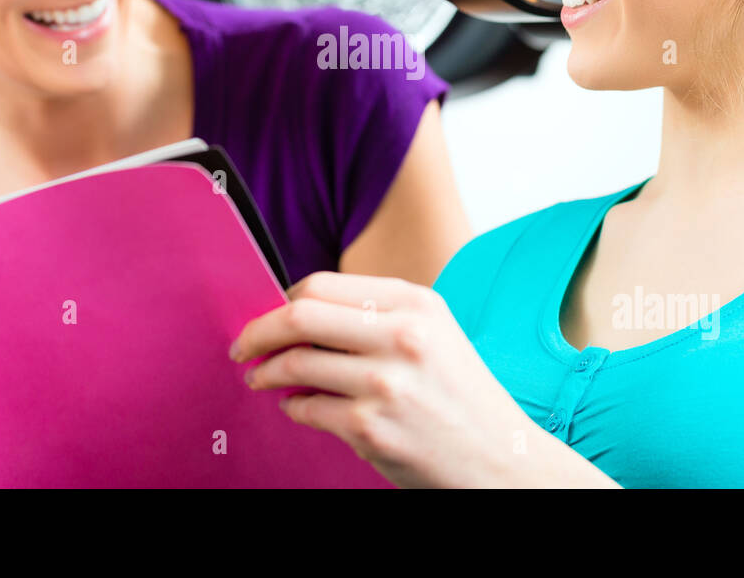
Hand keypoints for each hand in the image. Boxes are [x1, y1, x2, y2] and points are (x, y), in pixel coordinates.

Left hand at [228, 271, 573, 487]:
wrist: (501, 458)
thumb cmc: (461, 394)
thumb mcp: (433, 332)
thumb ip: (374, 315)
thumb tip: (296, 312)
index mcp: (415, 303)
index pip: (320, 285)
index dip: (281, 300)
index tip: (269, 315)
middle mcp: (402, 336)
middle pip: (299, 316)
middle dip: (258, 331)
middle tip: (242, 346)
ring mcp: (385, 384)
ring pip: (295, 365)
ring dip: (266, 373)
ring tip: (262, 378)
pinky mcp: (372, 428)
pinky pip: (307, 409)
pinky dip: (291, 407)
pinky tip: (295, 406)